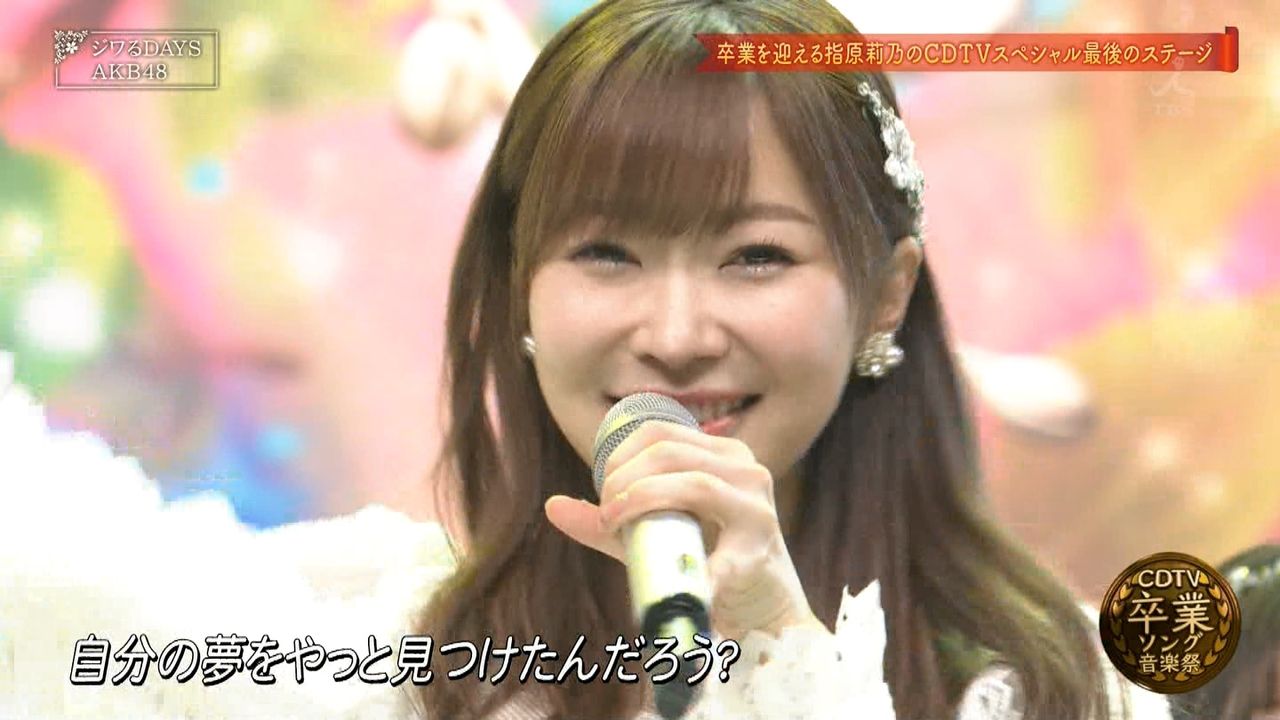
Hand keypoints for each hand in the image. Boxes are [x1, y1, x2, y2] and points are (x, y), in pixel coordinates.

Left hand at [545, 421, 823, 639]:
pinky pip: (719, 558)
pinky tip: (673, 585)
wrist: (762, 608)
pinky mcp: (759, 553)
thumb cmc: (706, 560)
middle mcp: (746, 470)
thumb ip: (608, 518)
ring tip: (619, 527)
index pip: (660, 431)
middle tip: (606, 513)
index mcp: (723, 454)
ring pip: (693, 484)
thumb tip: (552, 506)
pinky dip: (691, 573)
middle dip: (624, 478)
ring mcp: (757, 509)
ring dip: (642, 502)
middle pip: (670, 452)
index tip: (601, 489)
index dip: (619, 453)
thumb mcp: (654, 532)